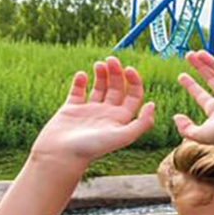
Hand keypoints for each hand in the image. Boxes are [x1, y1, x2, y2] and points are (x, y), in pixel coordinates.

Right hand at [32, 57, 154, 164]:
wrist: (62, 155)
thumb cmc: (93, 147)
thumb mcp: (123, 136)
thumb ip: (141, 122)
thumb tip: (152, 104)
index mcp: (121, 119)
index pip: (133, 95)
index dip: (134, 81)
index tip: (128, 68)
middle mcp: (107, 114)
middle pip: (116, 88)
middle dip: (116, 73)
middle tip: (112, 59)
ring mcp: (88, 111)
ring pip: (98, 87)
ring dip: (101, 74)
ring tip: (99, 64)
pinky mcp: (70, 109)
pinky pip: (77, 91)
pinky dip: (80, 81)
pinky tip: (82, 74)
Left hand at [175, 51, 213, 148]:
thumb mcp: (200, 134)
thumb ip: (186, 128)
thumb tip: (176, 117)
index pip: (200, 94)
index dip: (190, 85)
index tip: (181, 76)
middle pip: (210, 79)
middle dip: (199, 67)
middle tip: (188, 55)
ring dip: (211, 61)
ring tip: (199, 52)